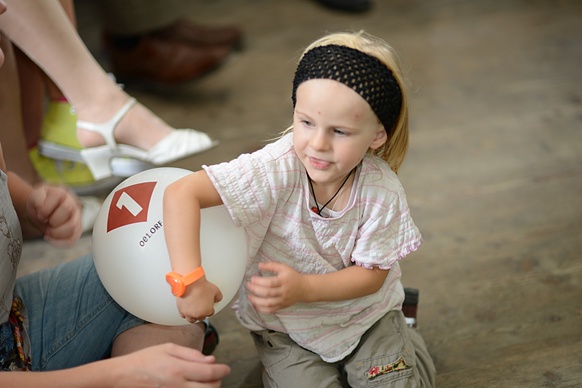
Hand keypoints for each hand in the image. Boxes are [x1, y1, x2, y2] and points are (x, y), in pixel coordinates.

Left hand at [26, 184, 81, 246]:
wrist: (40, 210)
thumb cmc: (39, 202)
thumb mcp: (35, 195)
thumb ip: (38, 197)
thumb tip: (41, 206)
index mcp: (63, 194)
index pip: (64, 205)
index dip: (48, 211)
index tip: (40, 214)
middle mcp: (73, 205)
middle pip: (69, 217)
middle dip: (53, 223)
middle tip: (45, 221)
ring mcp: (76, 218)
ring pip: (72, 229)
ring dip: (56, 233)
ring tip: (48, 231)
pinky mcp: (76, 230)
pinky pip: (72, 240)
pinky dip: (59, 242)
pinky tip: (50, 238)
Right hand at [115, 343, 229, 386]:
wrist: (123, 376)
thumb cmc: (144, 359)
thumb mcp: (168, 348)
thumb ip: (191, 354)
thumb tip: (211, 359)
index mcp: (178, 369)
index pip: (210, 372)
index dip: (223, 370)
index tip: (226, 368)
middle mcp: (177, 385)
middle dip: (218, 381)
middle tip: (218, 374)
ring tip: (207, 381)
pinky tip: (196, 386)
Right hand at [176, 278, 222, 322]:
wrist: (190, 282)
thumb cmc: (202, 286)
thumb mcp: (215, 290)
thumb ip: (218, 297)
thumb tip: (218, 299)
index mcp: (208, 311)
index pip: (210, 313)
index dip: (210, 308)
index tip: (208, 305)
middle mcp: (198, 314)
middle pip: (201, 317)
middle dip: (202, 313)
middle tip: (201, 307)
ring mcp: (189, 313)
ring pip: (192, 319)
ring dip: (193, 317)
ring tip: (194, 312)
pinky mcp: (181, 310)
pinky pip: (183, 315)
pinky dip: (186, 313)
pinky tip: (187, 309)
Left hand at [246, 262, 305, 312]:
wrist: (304, 288)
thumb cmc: (292, 276)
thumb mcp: (284, 268)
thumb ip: (272, 265)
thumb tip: (259, 265)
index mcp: (284, 281)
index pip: (270, 283)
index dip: (260, 281)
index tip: (252, 279)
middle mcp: (283, 292)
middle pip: (268, 293)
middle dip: (256, 290)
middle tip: (248, 286)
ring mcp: (283, 300)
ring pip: (268, 303)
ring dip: (257, 301)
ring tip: (249, 296)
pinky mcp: (282, 306)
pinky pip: (271, 310)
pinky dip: (262, 309)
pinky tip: (256, 305)